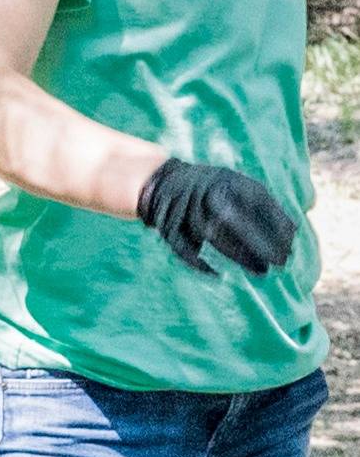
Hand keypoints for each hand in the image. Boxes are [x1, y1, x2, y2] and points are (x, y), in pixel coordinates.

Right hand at [137, 158, 301, 277]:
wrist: (162, 183)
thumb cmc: (214, 189)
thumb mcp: (239, 185)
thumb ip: (263, 205)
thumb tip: (293, 232)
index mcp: (227, 181)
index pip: (255, 202)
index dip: (275, 224)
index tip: (291, 244)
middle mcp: (205, 193)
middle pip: (233, 220)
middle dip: (259, 242)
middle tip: (281, 262)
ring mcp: (184, 210)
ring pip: (211, 235)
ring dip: (238, 255)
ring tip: (261, 271)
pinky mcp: (168, 227)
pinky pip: (184, 248)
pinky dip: (199, 264)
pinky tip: (219, 275)